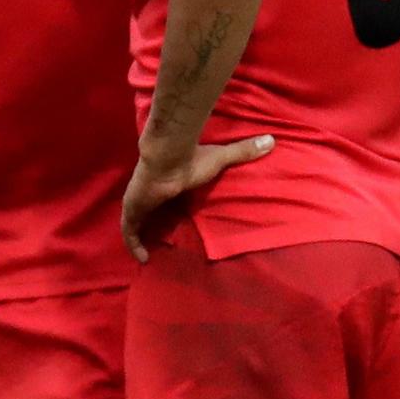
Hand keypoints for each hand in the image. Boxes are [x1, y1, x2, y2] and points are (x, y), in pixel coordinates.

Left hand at [120, 134, 272, 261]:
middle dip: (151, 225)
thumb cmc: (192, 159)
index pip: (164, 198)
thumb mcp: (220, 158)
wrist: (168, 156)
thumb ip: (242, 151)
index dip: (165, 208)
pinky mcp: (132, 210)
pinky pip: (129, 232)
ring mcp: (138, 201)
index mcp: (167, 182)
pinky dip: (133, 245)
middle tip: (160, 242)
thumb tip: (270, 140)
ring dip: (140, 236)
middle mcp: (150, 192)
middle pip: (147, 212)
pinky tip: (143, 258)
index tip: (173, 220)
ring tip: (149, 254)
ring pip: (135, 223)